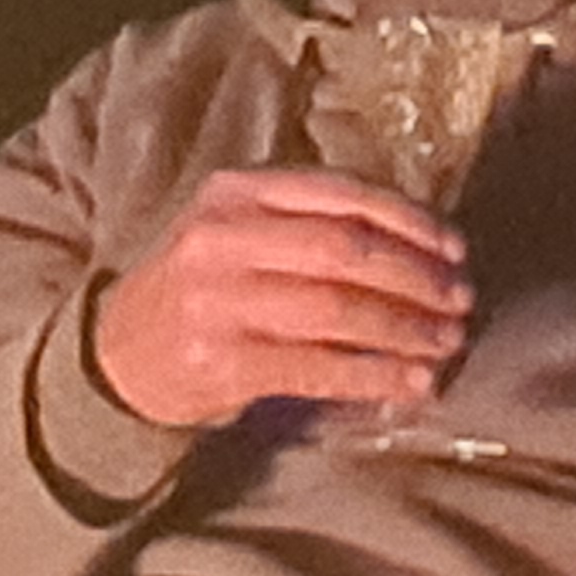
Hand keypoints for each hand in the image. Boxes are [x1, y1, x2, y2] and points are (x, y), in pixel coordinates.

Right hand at [89, 168, 470, 428]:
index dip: (411, 220)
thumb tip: (423, 249)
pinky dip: (375, 375)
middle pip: (347, 249)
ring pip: (339, 308)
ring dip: (406, 328)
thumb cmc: (202, 289)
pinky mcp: (223, 361)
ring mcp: (220, 300)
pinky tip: (412, 382)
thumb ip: (311, 224)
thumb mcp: (239, 232)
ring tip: (447, 341)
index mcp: (237, 192)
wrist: (115, 357)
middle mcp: (224, 238)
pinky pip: (319, 366)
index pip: (343, 194)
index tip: (455, 248)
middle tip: (460, 299)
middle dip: (417, 276)